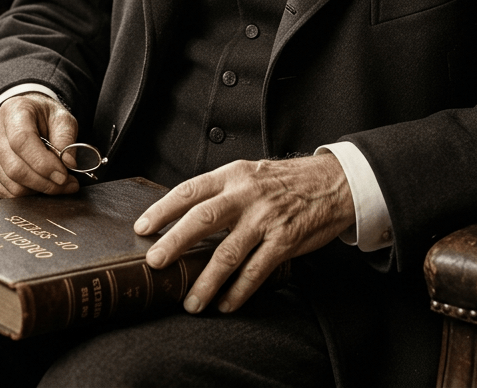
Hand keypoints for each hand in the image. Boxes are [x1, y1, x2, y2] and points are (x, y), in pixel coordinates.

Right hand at [0, 92, 80, 197]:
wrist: (22, 118)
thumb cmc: (43, 118)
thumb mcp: (61, 118)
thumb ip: (66, 138)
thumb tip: (69, 164)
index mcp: (13, 111)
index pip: (22, 141)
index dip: (43, 163)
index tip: (63, 175)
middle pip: (15, 168)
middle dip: (45, 182)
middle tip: (67, 185)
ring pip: (11, 184)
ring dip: (38, 190)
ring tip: (57, 185)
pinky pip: (4, 192)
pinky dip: (26, 195)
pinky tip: (40, 185)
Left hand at [133, 154, 354, 314]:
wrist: (333, 183)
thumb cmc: (286, 181)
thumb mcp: (250, 173)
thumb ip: (222, 191)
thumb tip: (185, 217)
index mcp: (233, 174)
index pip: (190, 190)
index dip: (163, 209)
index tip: (142, 227)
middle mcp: (247, 194)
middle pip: (202, 219)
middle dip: (174, 243)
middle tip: (155, 263)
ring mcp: (266, 218)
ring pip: (227, 253)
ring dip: (205, 281)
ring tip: (191, 302)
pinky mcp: (285, 240)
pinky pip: (256, 271)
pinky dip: (238, 291)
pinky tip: (226, 303)